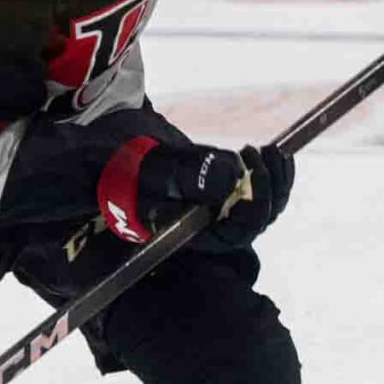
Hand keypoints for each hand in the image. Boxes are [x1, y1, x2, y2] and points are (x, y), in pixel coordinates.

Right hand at [98, 138, 294, 247]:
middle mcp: (210, 228)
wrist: (107, 163)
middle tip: (264, 152)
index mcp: (194, 232)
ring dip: (276, 179)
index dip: (256, 202)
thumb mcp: (149, 170)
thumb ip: (185, 175)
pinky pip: (258, 192)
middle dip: (271, 187)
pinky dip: (271, 174)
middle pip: (259, 219)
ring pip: (264, 206)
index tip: (252, 165)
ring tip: (273, 151)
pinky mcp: (222, 194)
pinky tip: (274, 154)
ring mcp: (219, 212)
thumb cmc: (123, 170)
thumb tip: (231, 175)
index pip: (240, 230)